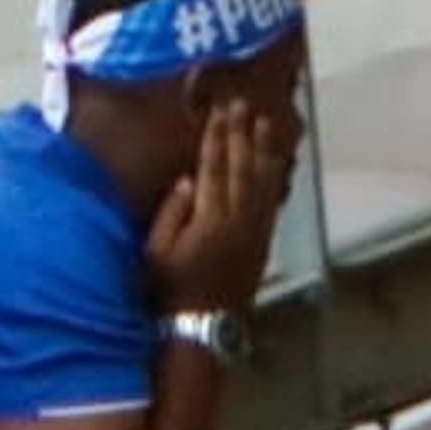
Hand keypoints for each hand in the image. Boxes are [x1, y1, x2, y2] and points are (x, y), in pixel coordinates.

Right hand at [145, 100, 287, 316]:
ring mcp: (254, 230)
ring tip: (265, 121)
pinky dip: (275, 175)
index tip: (219, 110)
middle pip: (241, 166)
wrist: (204, 325)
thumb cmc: (170, 290)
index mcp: (209, 220)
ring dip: (264, 148)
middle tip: (241, 104)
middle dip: (241, 133)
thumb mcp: (156, 252)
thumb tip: (188, 179)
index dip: (217, 136)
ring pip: (263, 180)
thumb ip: (171, 213)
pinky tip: (275, 160)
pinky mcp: (263, 240)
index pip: (214, 167)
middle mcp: (237, 220)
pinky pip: (272, 199)